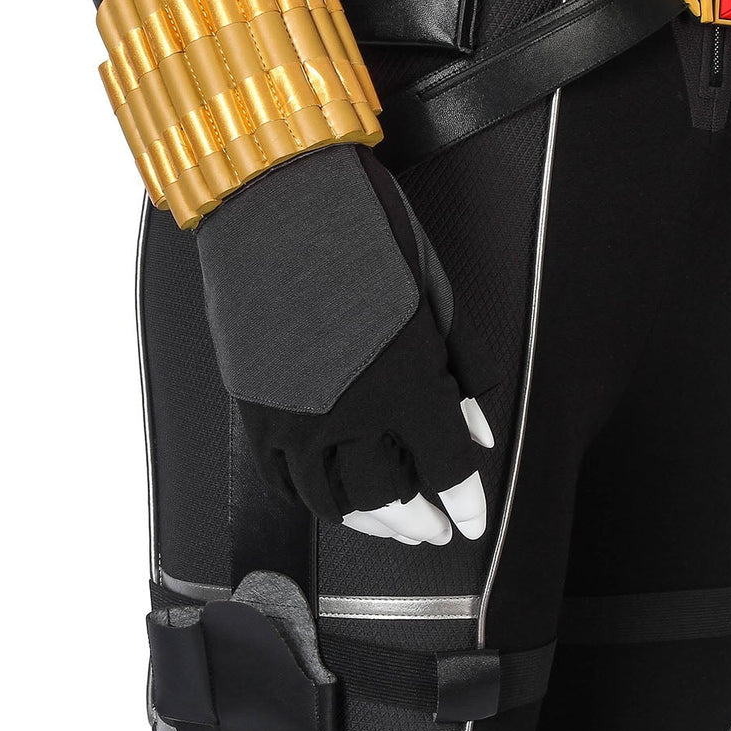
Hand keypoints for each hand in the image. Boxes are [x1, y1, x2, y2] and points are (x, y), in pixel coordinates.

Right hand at [196, 145, 496, 542]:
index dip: (466, 501)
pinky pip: (284, 480)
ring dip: (371, 523)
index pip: (445, 467)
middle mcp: (348, 413)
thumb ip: (459, 372)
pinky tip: (336, 501)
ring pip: (333, 500)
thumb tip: (474, 428)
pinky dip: (314, 500)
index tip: (473, 518)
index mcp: (404, 382)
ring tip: (395, 528)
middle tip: (438, 530)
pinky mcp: (256, 410)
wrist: (277, 200)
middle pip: (390, 498)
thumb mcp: (433, 296)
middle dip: (422, 523)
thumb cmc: (364, 235)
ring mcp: (294, 416)